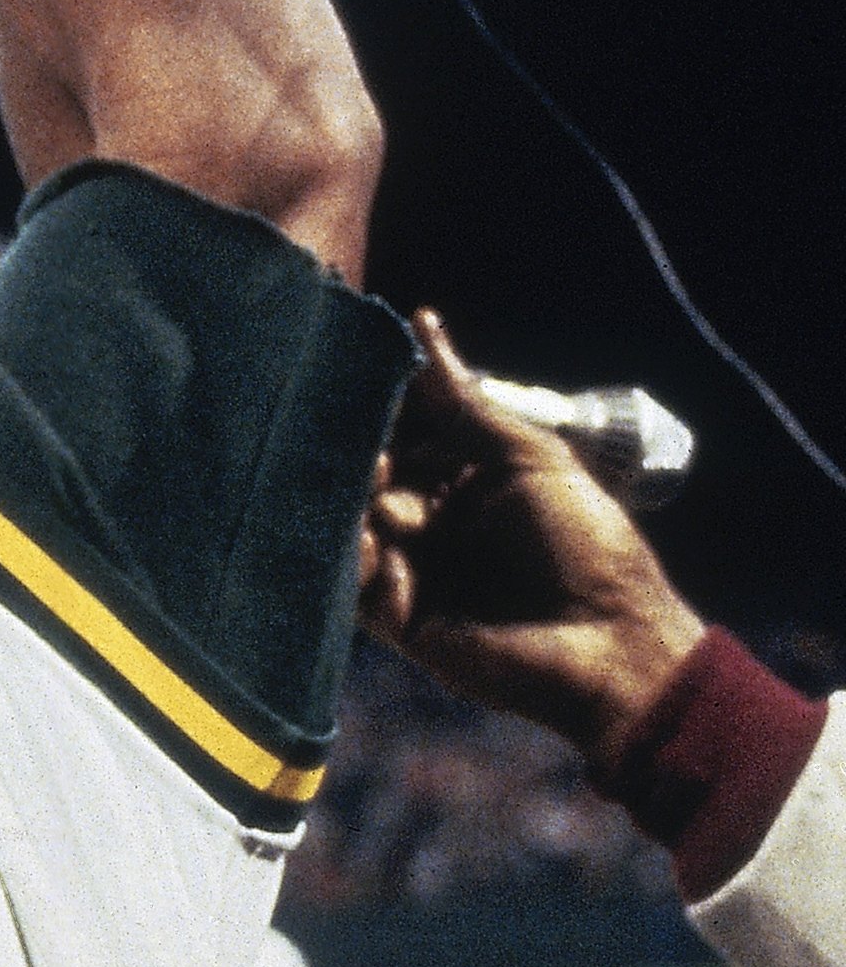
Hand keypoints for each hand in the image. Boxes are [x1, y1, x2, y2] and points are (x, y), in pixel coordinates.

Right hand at [358, 311, 706, 762]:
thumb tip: (422, 321)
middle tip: (380, 456)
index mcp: (471, 482)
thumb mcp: (531, 457)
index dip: (388, 417)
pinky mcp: (401, 621)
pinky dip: (357, 562)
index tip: (364, 389)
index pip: (410, 437)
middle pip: (378, 480)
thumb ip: (466, 401)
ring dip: (363, 508)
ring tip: (383, 496)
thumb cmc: (586, 543)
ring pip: (359, 527)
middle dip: (371, 462)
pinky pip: (357, 586)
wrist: (609, 645)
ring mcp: (418, 570)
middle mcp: (439, 523)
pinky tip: (377, 544)